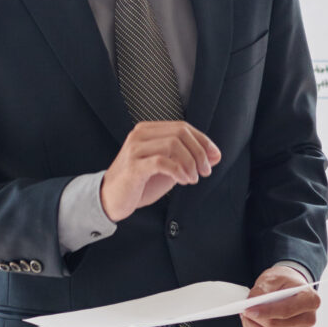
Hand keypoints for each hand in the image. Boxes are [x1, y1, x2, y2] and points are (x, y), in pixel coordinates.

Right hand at [99, 121, 220, 221]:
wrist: (111, 199)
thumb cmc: (139, 183)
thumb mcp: (169, 169)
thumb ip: (189, 160)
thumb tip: (215, 156)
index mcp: (149, 131)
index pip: (183, 127)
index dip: (203, 141)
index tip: (215, 156)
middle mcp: (141, 135)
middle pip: (180, 133)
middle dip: (199, 152)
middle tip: (205, 171)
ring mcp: (135, 149)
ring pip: (173, 144)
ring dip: (190, 163)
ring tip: (193, 178)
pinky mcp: (134, 166)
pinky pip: (162, 161)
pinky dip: (178, 171)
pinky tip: (183, 181)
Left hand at [242, 264, 318, 326]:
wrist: (292, 289)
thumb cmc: (284, 282)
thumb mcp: (274, 278)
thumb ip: (262, 290)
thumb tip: (251, 304)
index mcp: (311, 300)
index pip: (286, 311)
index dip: (265, 312)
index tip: (247, 310)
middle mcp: (310, 319)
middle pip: (276, 326)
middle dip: (255, 320)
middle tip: (243, 311)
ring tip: (246, 317)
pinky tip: (254, 324)